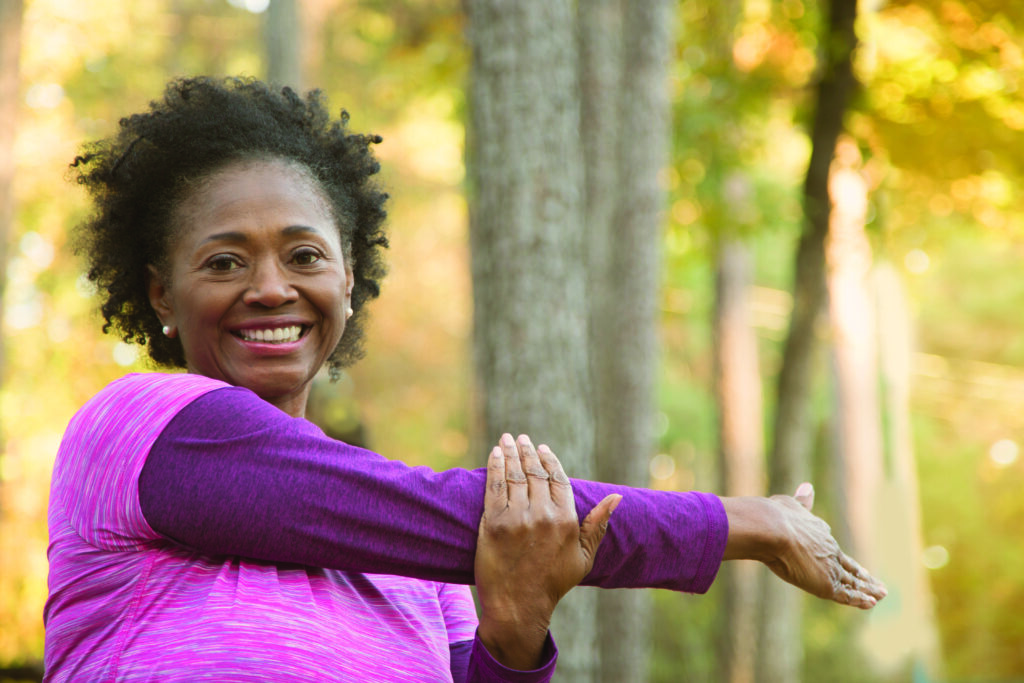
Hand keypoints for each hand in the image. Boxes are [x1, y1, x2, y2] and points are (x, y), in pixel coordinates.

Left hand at [474, 434, 620, 669]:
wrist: (518, 606)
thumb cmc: (553, 582)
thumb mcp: (584, 556)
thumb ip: (598, 525)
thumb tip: (617, 499)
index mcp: (565, 520)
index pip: (558, 479)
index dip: (550, 461)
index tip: (543, 449)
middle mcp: (542, 515)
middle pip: (534, 473)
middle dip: (528, 452)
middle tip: (521, 438)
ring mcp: (516, 518)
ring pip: (514, 476)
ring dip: (510, 453)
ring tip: (507, 440)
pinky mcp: (494, 523)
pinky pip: (494, 487)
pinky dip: (495, 467)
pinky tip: (495, 455)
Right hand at [723, 483, 886, 609]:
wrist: (773, 529)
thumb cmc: (776, 516)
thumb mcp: (789, 505)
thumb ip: (801, 501)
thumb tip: (808, 487)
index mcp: (820, 533)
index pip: (833, 549)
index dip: (842, 558)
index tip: (853, 564)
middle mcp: (828, 550)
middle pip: (848, 566)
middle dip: (862, 576)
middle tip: (876, 583)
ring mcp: (828, 567)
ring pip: (852, 581)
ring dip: (867, 589)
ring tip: (881, 595)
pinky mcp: (826, 583)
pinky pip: (846, 594)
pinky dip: (859, 599)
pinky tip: (871, 602)